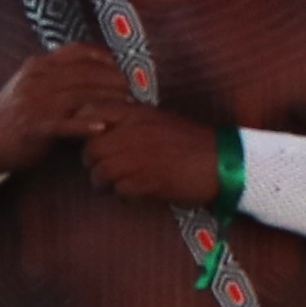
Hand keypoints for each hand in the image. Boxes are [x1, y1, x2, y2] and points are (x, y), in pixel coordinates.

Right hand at [0, 44, 137, 176]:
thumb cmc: (13, 112)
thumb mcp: (31, 84)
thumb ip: (56, 75)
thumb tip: (91, 71)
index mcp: (39, 65)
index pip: (78, 51)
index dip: (104, 57)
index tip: (121, 66)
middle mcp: (38, 79)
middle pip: (86, 73)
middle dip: (114, 79)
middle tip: (133, 88)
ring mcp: (36, 102)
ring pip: (81, 95)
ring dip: (108, 100)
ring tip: (128, 106)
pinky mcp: (35, 127)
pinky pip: (65, 124)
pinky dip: (86, 125)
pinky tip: (103, 128)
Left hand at [79, 103, 230, 206]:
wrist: (222, 162)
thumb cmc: (191, 142)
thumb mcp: (159, 120)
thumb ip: (130, 120)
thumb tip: (100, 128)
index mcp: (137, 113)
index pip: (91, 112)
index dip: (83, 127)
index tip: (92, 139)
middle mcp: (135, 132)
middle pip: (91, 148)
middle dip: (91, 163)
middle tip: (101, 170)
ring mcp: (141, 156)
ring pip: (101, 171)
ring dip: (103, 183)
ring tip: (114, 186)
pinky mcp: (148, 180)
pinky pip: (119, 189)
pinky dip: (122, 195)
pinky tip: (134, 193)